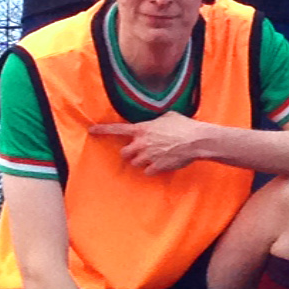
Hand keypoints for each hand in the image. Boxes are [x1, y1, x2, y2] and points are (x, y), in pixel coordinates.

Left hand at [88, 113, 216, 174]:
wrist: (196, 141)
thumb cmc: (184, 126)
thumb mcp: (169, 116)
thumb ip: (157, 120)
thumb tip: (157, 121)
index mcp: (142, 129)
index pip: (117, 129)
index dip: (103, 130)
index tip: (91, 131)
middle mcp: (142, 143)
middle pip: (124, 153)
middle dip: (130, 153)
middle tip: (139, 151)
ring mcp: (148, 156)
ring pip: (135, 163)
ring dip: (142, 161)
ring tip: (155, 156)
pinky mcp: (156, 167)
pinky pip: (148, 172)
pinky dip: (153, 169)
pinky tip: (162, 164)